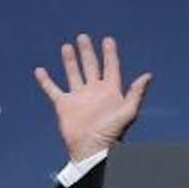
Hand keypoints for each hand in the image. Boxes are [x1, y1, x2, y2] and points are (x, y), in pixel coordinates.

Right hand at [33, 34, 151, 162]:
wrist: (91, 150)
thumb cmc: (112, 133)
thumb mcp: (128, 111)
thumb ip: (136, 93)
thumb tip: (148, 75)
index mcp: (110, 91)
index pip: (110, 67)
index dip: (110, 54)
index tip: (107, 40)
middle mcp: (94, 91)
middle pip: (90, 66)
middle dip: (87, 51)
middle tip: (83, 37)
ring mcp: (78, 97)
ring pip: (73, 73)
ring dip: (70, 60)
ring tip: (67, 46)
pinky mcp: (64, 105)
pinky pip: (53, 89)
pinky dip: (46, 80)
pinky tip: (40, 70)